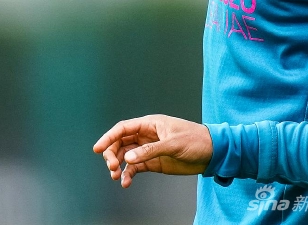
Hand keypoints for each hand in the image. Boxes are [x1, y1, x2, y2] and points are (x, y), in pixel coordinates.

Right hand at [92, 114, 212, 187]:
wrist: (211, 153)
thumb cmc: (196, 140)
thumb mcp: (173, 144)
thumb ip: (150, 151)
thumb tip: (128, 158)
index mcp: (151, 124)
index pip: (124, 128)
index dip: (109, 137)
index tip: (97, 149)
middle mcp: (147, 136)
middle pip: (120, 143)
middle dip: (112, 154)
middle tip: (111, 168)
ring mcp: (149, 149)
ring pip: (125, 156)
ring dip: (118, 166)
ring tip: (117, 177)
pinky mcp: (153, 162)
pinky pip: (134, 168)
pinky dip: (128, 175)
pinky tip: (126, 183)